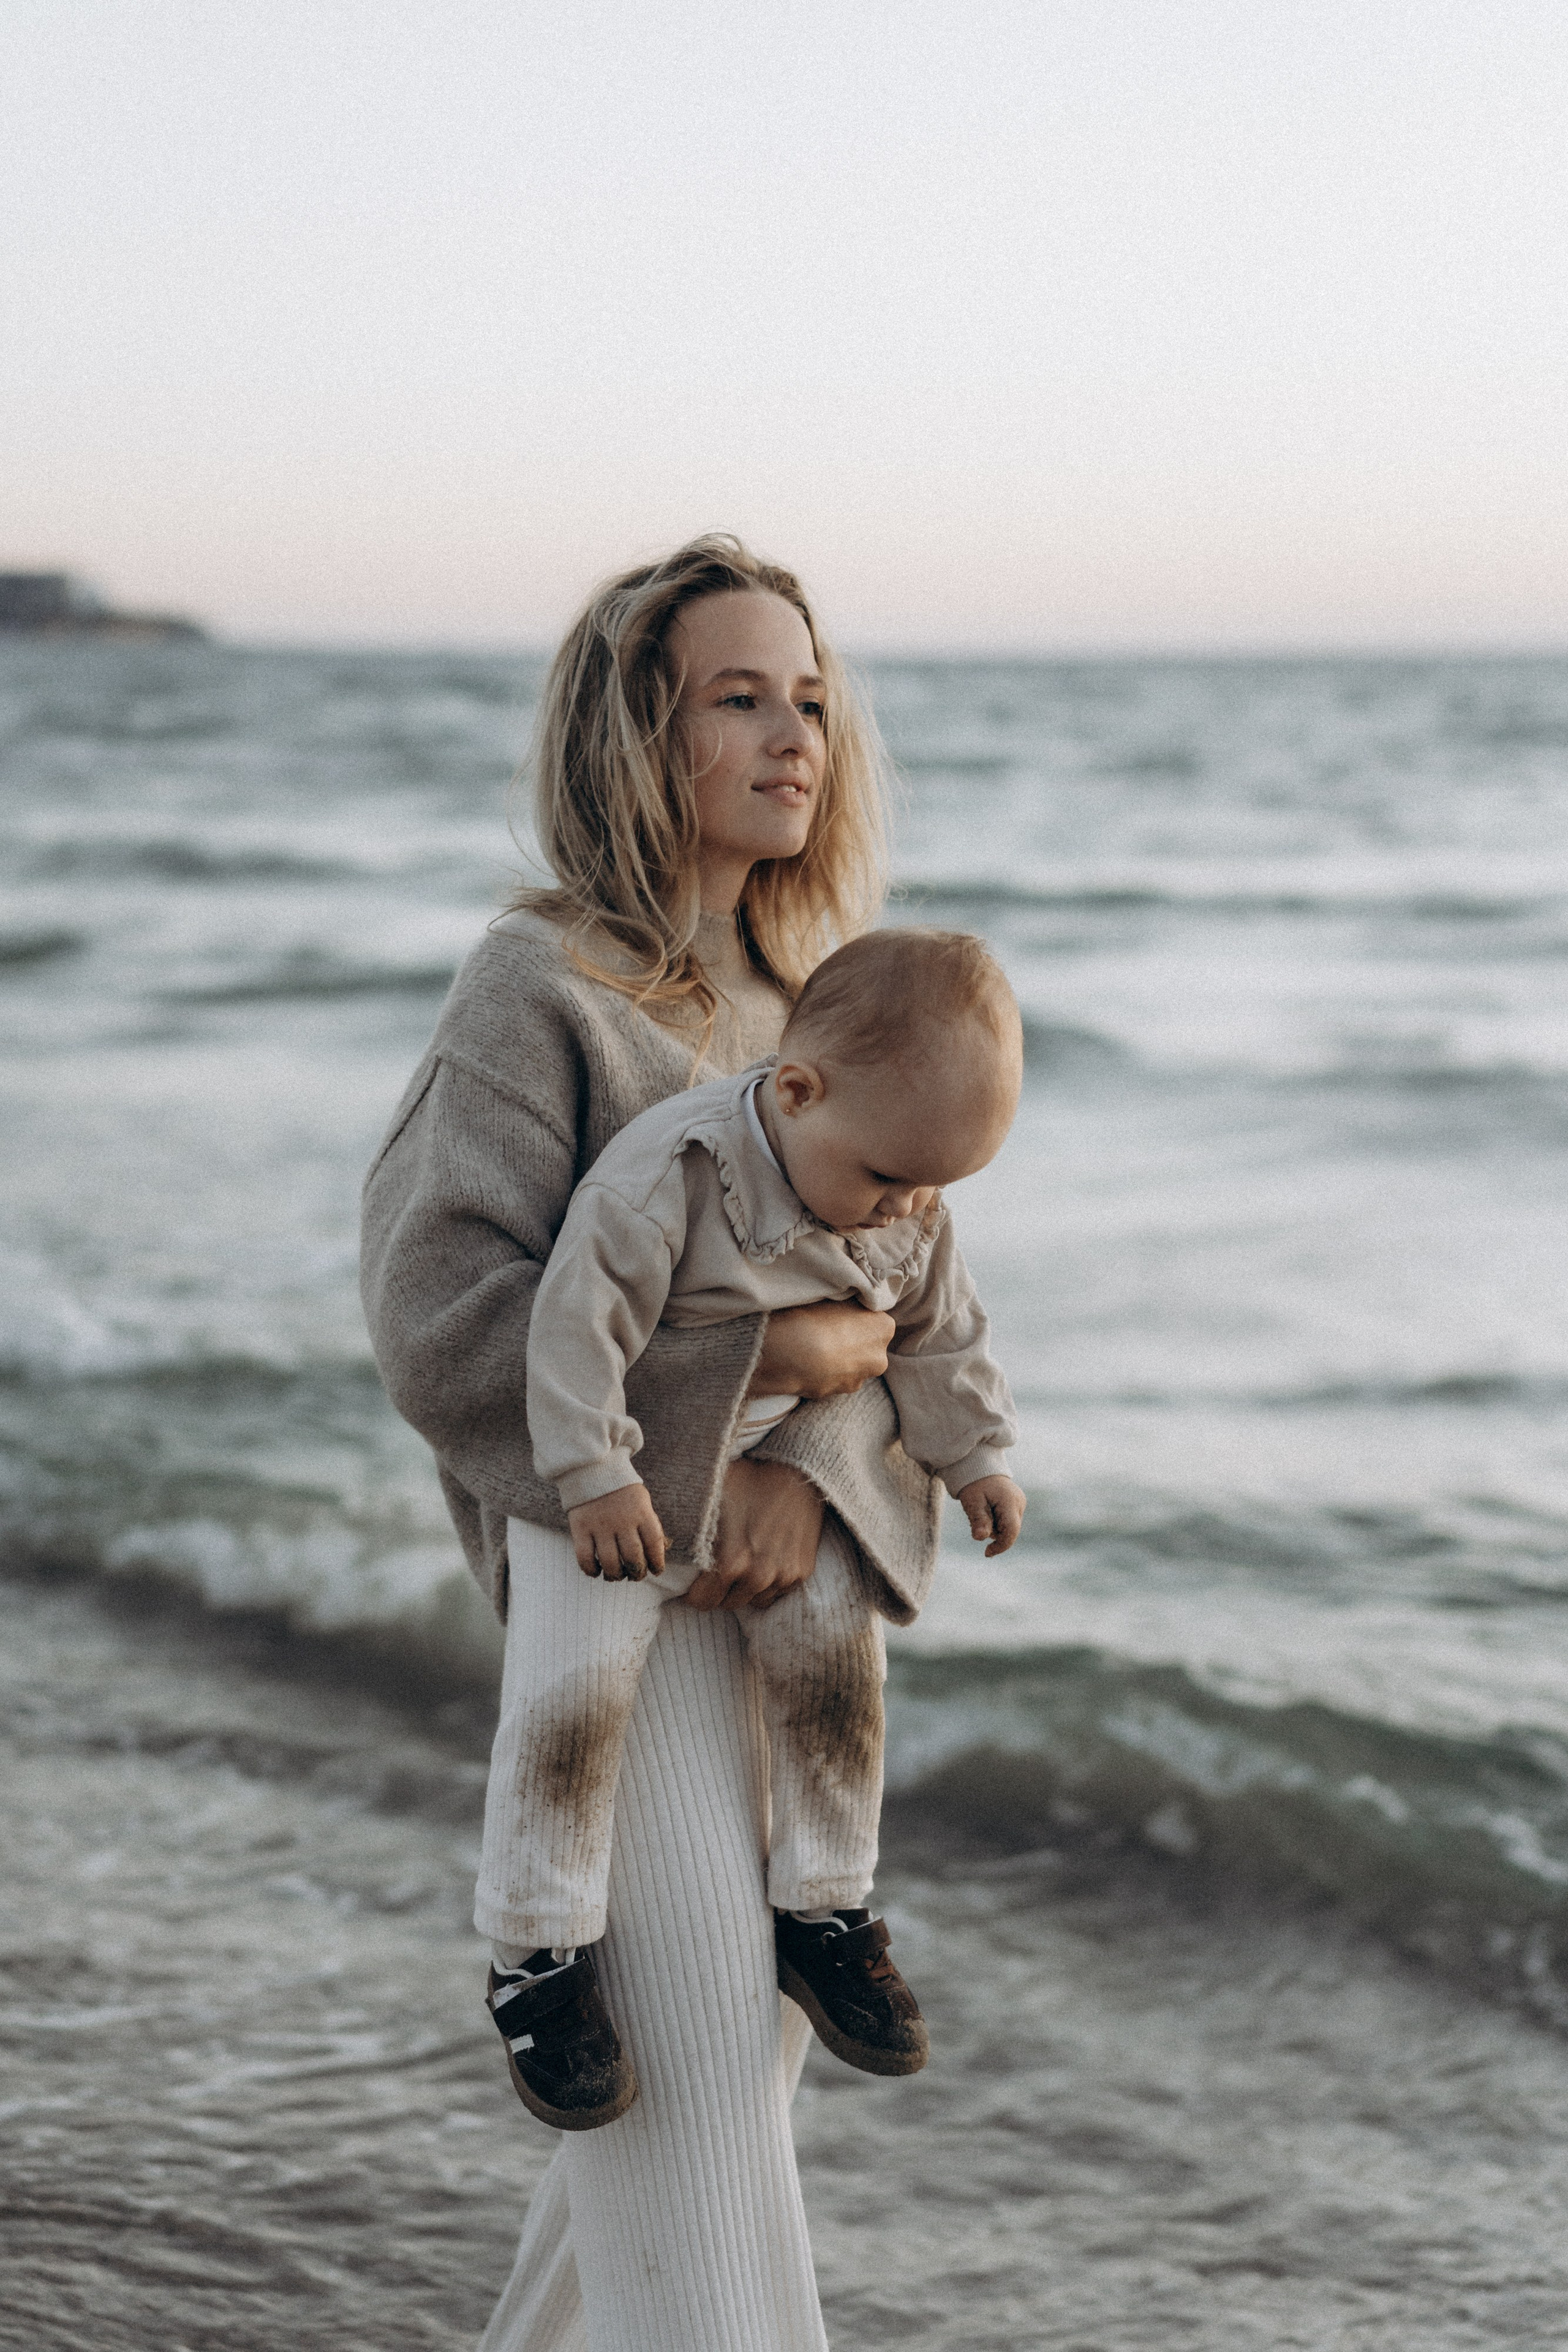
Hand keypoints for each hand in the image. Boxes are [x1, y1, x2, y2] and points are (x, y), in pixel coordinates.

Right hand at [567, 1484, 666, 1580]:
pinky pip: (585, 1558)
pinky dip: (591, 1570)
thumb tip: (658, 1553)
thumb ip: (649, 1525)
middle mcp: (622, 1521)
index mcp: (642, 1512)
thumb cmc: (623, 1490)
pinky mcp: (580, 1528)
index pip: (654, 1544)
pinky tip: (596, 1571)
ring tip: (616, 1575)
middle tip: (635, 1575)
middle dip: (637, 1573)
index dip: (657, 1562)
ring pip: (610, 1562)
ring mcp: (600, 1525)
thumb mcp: (643, 1502)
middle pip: (633, 1558)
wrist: (593, 1468)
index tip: (656, 1571)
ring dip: (615, 1575)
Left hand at [683, 1457, 825, 1612]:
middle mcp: (758, 1576)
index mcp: (731, 1563)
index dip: (693, 1593)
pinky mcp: (801, 1573)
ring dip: (745, 1589)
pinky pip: (777, 1592)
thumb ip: (688, 1526)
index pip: (702, 1601)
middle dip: (719, 1591)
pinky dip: (769, 1584)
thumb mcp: (711, 1498)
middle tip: (717, 1572)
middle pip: (727, 1604)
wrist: (798, 1474)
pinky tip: (764, 1561)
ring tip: (742, 1564)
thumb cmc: (749, 1482)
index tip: (693, 1584)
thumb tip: (660, 1540)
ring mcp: (783, 1577)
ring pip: (754, 1600)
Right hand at [748, 1301, 894, 1400]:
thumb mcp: (837, 1297)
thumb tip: (849, 1307)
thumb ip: (851, 1304)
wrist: (791, 1351)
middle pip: (868, 1347)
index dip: (857, 1317)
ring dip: (839, 1360)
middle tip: (827, 1332)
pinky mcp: (838, 1394)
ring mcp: (859, 1379)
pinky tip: (808, 1363)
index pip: (876, 1321)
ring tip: (813, 1348)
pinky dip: (825, 1373)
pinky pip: (834, 1380)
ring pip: (852, 1367)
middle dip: (853, 1342)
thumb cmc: (813, 1315)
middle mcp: (879, 1358)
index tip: (840, 1315)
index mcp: (884, 1328)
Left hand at [957, 1475, 1025, 1557]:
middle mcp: (1019, 1503)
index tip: (987, 1553)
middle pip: (1010, 1531)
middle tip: (977, 1522)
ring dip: (994, 1527)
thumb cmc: (974, 1484)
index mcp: (1010, 1501)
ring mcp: (1020, 1503)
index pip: (1011, 1531)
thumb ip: (978, 1520)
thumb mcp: (972, 1502)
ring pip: (1009, 1527)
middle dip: (994, 1533)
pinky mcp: (1017, 1505)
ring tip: (981, 1512)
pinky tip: (987, 1512)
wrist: (979, 1469)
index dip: (1001, 1546)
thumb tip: (980, 1538)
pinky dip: (997, 1522)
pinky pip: (1008, 1521)